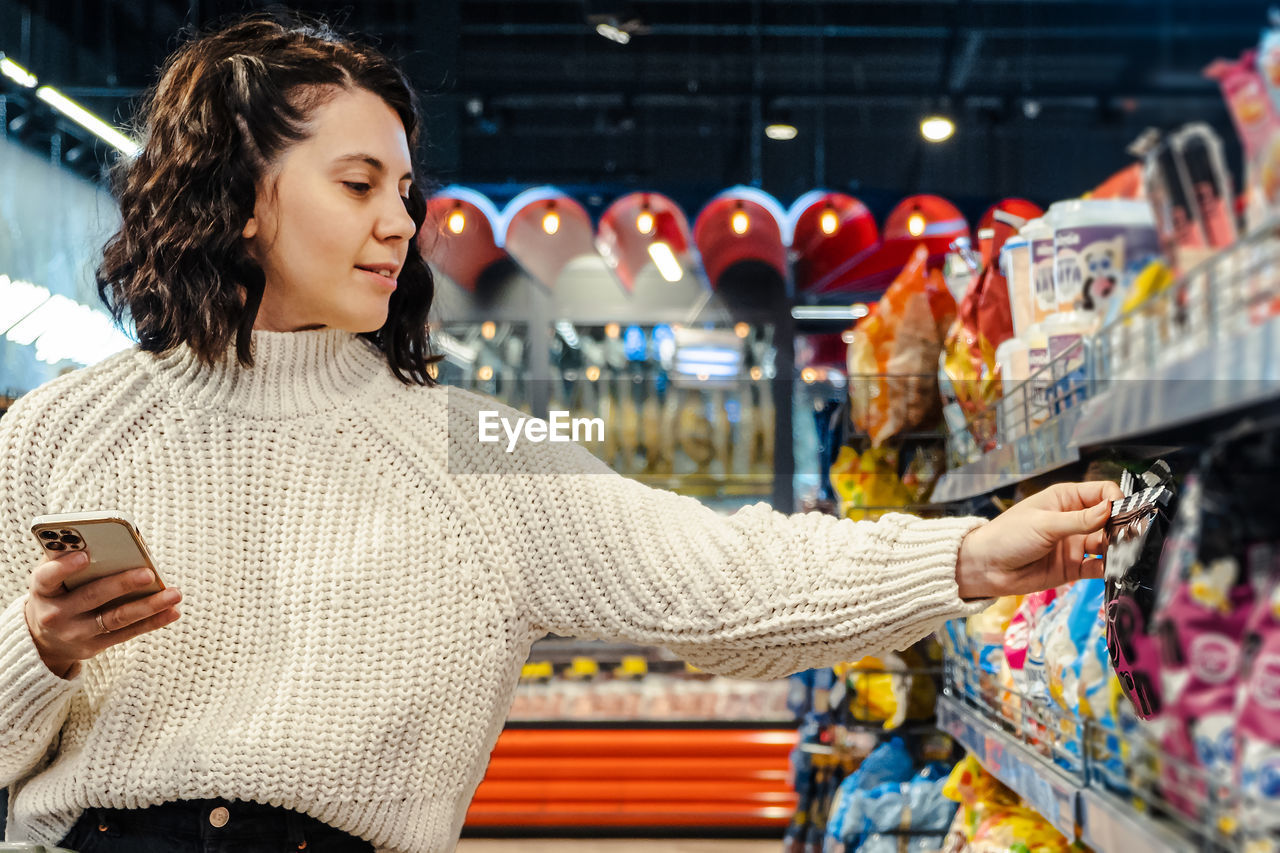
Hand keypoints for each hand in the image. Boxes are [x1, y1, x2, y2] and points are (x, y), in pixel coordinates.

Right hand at [24, 551, 181, 678]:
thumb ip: (69, 557)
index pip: (47, 578)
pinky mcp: (96, 646)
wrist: (44, 640)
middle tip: (148, 573)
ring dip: (149, 606)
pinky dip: (153, 621)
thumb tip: (107, 538)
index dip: (64, 567)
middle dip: (122, 584)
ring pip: (116, 618)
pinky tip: (173, 611)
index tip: (84, 555)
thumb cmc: (57, 593)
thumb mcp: (53, 577)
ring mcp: (76, 633)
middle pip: (92, 597)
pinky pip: (128, 633)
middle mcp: (56, 615)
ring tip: (174, 594)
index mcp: (43, 590)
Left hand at [955, 480, 1124, 599]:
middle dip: (1121, 527)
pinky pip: (1099, 567)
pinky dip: (1108, 568)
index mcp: (1065, 499)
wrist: (986, 568)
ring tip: (1121, 554)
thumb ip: (1079, 519)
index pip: (1102, 493)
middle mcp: (1074, 520)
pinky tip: (1112, 569)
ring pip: (1108, 544)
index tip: (1122, 513)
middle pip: (1110, 520)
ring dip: (1117, 549)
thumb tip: (1111, 509)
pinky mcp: (1074, 567)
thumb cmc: (1006, 536)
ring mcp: (1074, 544)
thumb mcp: (1044, 524)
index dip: (1116, 501)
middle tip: (1127, 537)